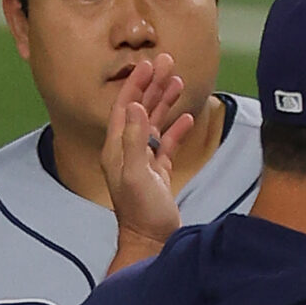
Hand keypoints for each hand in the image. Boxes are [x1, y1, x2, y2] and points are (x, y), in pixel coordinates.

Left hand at [100, 54, 196, 275]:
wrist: (151, 242)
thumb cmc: (142, 213)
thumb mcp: (137, 174)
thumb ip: (136, 140)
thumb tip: (137, 106)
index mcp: (117, 149)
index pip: (126, 107)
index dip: (137, 84)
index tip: (148, 64)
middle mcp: (128, 151)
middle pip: (141, 110)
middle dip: (153, 85)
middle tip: (167, 62)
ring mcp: (144, 162)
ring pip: (155, 124)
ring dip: (165, 102)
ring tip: (178, 81)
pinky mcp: (159, 173)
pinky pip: (167, 144)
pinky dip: (176, 129)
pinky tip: (187, 118)